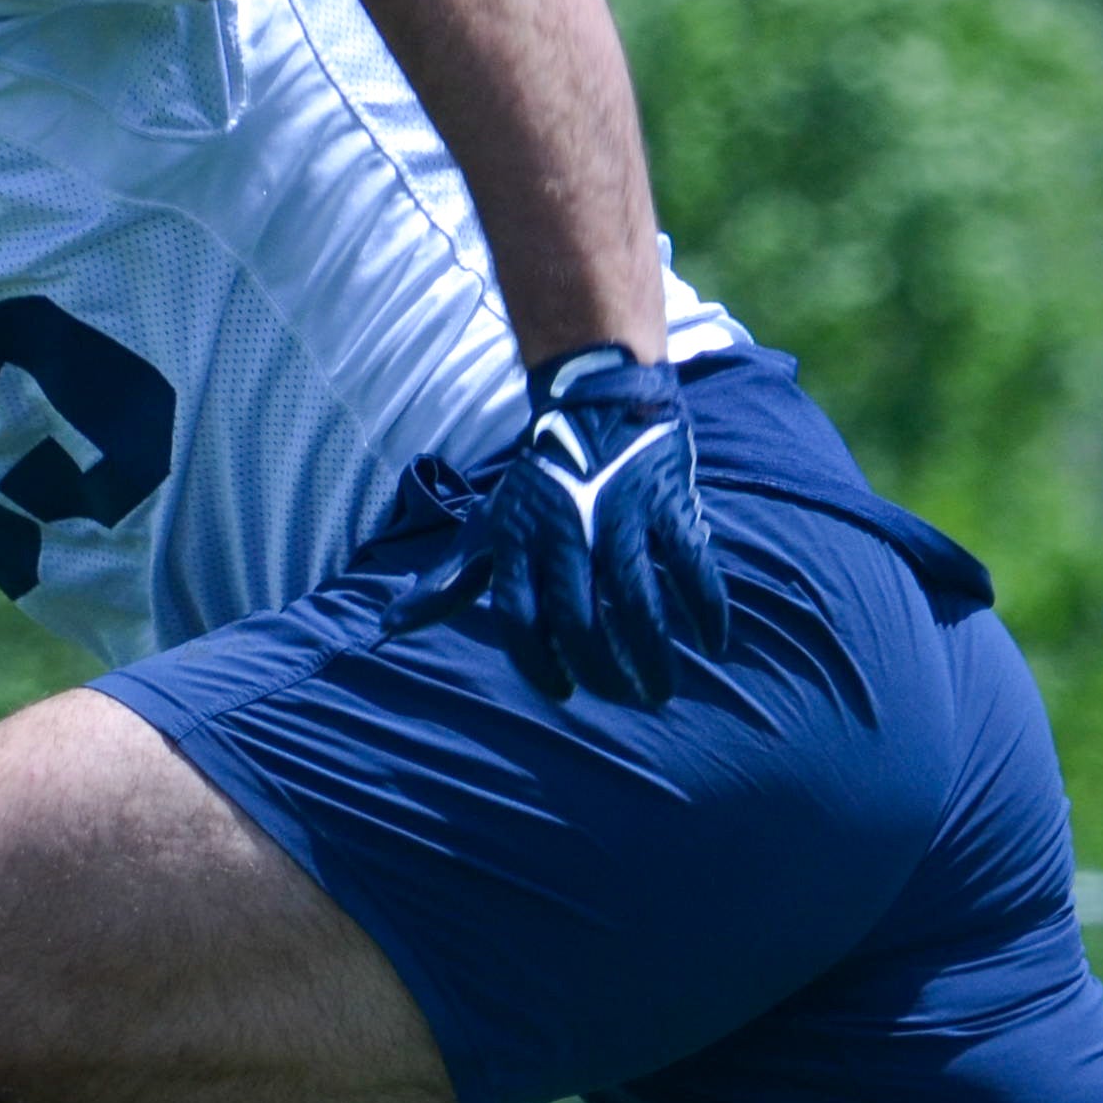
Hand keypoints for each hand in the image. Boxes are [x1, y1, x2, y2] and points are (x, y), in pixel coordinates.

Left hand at [396, 348, 729, 705]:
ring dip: (653, 656)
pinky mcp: (666, 502)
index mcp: (519, 542)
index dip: (538, 663)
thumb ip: (448, 581)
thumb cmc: (539, 485)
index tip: (563, 692)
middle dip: (602, 670)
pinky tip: (712, 645)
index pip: (519, 618)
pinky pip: (690, 565)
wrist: (596, 404)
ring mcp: (620, 516)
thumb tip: (390, 628)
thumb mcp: (487, 528)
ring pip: (637, 602)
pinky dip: (705, 609)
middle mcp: (566, 533)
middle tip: (624, 698)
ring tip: (660, 690)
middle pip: (580, 621)